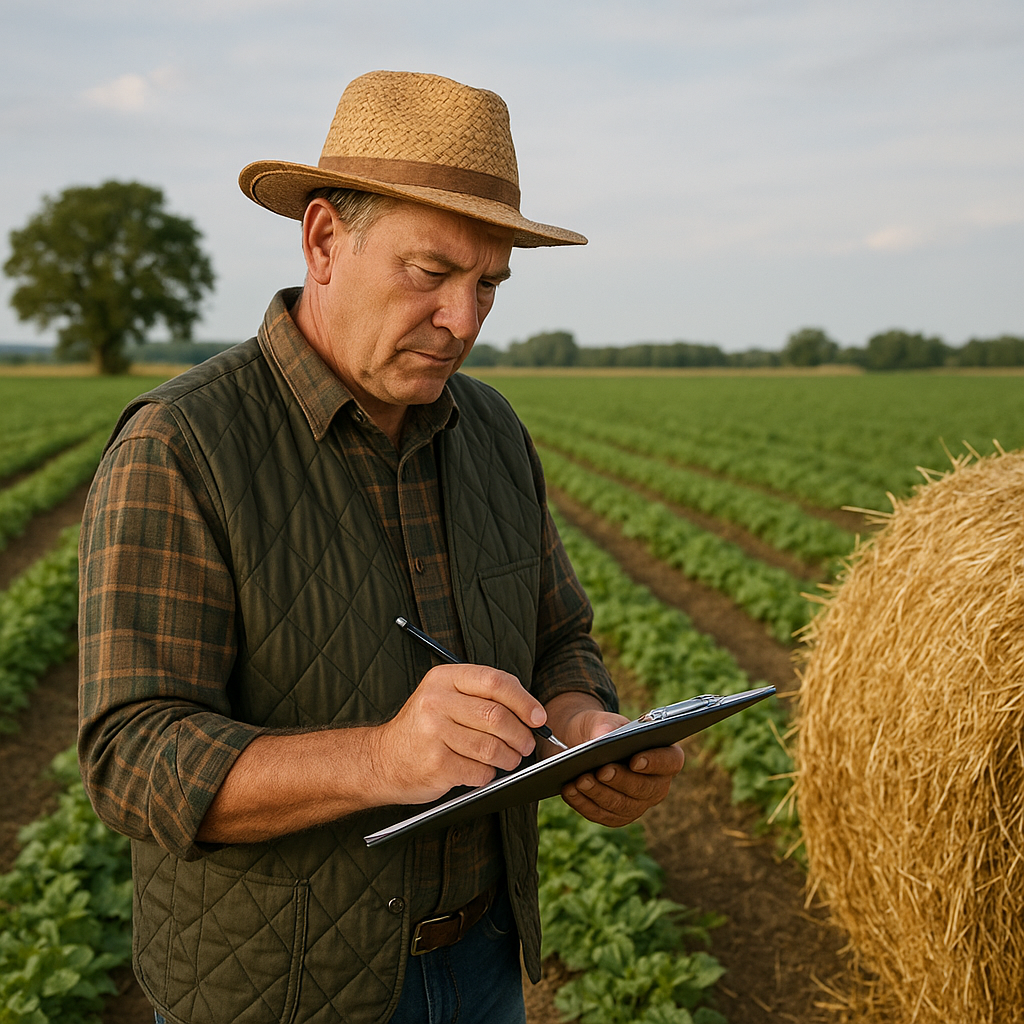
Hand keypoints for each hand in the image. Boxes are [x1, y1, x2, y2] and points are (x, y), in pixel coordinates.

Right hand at [369, 664, 544, 805]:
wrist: (381, 760)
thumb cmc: (425, 728)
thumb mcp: (444, 697)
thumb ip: (482, 697)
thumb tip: (532, 713)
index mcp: (444, 678)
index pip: (495, 681)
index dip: (524, 700)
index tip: (538, 717)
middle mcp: (436, 701)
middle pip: (496, 716)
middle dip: (521, 734)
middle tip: (526, 744)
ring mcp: (433, 733)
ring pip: (492, 747)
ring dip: (509, 758)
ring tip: (510, 760)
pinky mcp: (436, 764)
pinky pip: (479, 771)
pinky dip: (489, 774)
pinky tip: (483, 771)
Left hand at [548, 697, 684, 827]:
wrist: (584, 744)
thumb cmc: (602, 730)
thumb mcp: (602, 721)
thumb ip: (605, 726)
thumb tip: (603, 738)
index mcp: (664, 755)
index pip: (671, 762)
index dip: (656, 763)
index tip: (635, 760)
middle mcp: (656, 784)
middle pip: (645, 789)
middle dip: (621, 780)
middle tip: (601, 771)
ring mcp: (639, 804)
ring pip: (623, 806)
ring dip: (599, 794)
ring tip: (580, 780)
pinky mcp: (618, 816)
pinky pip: (603, 815)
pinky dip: (585, 804)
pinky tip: (570, 791)